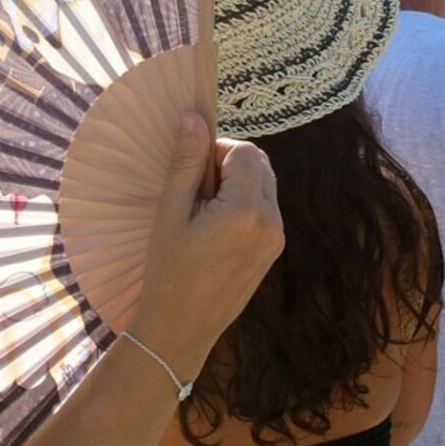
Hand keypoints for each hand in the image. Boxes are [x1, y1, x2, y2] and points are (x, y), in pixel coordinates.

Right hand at [132, 112, 282, 366]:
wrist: (182, 330)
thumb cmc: (167, 273)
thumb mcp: (170, 214)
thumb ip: (186, 162)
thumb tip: (193, 115)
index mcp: (247, 210)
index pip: (245, 151)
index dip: (216, 153)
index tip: (190, 177)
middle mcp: (272, 222)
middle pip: (260, 164)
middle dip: (228, 165)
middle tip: (194, 193)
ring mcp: (277, 238)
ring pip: (265, 185)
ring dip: (236, 184)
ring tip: (202, 213)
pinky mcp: (274, 251)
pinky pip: (265, 209)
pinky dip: (243, 205)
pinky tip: (214, 230)